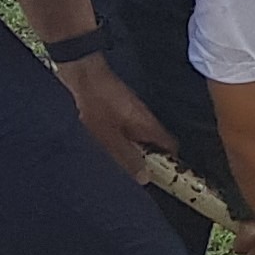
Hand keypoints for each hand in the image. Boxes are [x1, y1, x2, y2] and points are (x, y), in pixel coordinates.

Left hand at [55, 59, 174, 171]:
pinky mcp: (120, 110)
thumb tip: (146, 178)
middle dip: (149, 161)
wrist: (83, 76)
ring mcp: (133, 114)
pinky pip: (129, 132)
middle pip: (156, 145)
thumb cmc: (97, 107)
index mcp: (148, 126)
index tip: (163, 178)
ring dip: (134, 152)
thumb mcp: (110, 138)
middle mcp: (145, 120)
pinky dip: (123, 142)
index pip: (171, 146)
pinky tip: (108, 148)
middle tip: (135, 177)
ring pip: (141, 139)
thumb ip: (128, 158)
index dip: (171, 163)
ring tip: (118, 166)